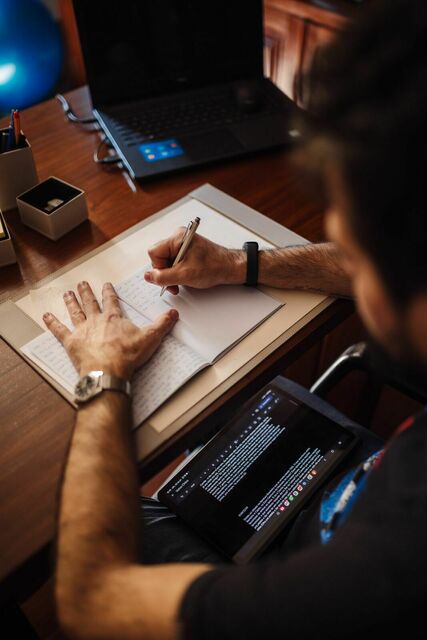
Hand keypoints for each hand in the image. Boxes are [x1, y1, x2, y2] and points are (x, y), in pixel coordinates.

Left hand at [43, 281, 177, 378]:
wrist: (108, 371)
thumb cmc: (127, 356)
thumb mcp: (150, 338)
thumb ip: (162, 324)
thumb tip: (173, 313)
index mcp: (114, 318)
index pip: (111, 301)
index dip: (108, 292)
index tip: (106, 285)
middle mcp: (96, 320)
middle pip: (90, 302)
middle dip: (86, 292)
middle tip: (82, 283)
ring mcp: (82, 330)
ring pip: (75, 312)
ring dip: (71, 302)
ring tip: (67, 293)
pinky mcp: (71, 343)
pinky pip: (59, 330)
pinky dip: (52, 323)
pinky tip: (45, 316)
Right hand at [144, 228, 245, 293]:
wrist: (230, 267)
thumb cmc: (214, 266)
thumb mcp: (185, 275)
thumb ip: (163, 277)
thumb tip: (148, 276)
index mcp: (177, 238)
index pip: (154, 252)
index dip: (158, 268)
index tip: (166, 278)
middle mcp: (179, 238)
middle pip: (159, 257)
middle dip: (165, 273)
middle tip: (174, 284)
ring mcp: (183, 245)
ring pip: (167, 262)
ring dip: (172, 275)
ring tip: (182, 282)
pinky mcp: (187, 252)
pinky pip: (175, 262)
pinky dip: (178, 273)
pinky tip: (186, 278)